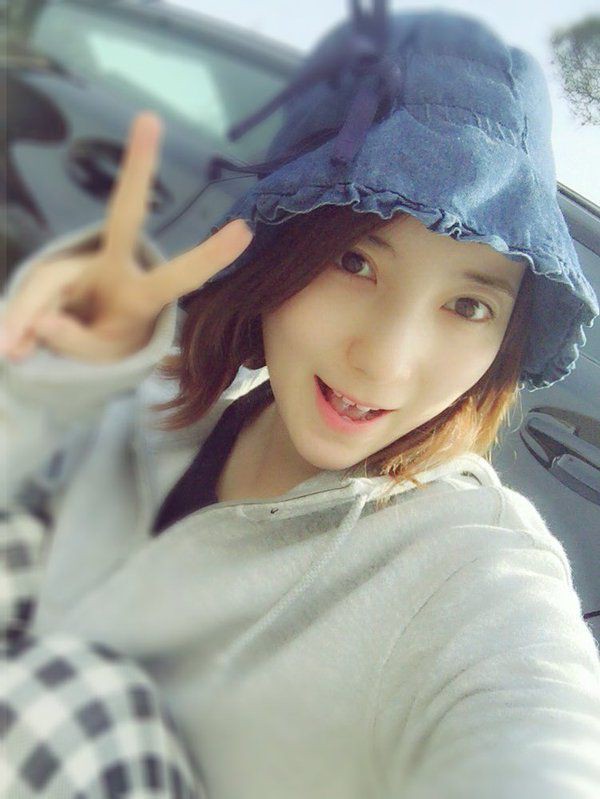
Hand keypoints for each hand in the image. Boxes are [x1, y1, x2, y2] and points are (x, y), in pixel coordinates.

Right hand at [0, 112, 252, 362]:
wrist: (79, 343)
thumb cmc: (104, 343)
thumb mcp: (95, 357)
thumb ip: (73, 342)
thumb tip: (43, 321)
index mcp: (141, 295)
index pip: (178, 275)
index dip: (211, 256)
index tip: (246, 232)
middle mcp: (116, 266)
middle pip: (123, 215)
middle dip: (139, 169)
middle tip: (150, 120)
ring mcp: (83, 262)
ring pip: (47, 284)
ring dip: (26, 322)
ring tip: (18, 353)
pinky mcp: (55, 268)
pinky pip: (30, 293)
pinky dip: (17, 324)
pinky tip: (15, 346)